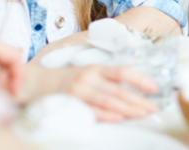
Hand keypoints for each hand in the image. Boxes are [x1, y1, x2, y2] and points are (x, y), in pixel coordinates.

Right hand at [20, 64, 158, 122]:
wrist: (34, 83)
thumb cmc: (66, 81)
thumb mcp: (88, 75)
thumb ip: (107, 82)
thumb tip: (133, 95)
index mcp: (96, 68)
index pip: (123, 71)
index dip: (140, 79)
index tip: (155, 88)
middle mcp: (88, 77)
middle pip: (119, 90)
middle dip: (139, 100)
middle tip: (154, 108)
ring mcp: (78, 90)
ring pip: (108, 100)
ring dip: (127, 108)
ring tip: (142, 114)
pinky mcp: (68, 103)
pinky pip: (90, 111)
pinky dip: (105, 115)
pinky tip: (118, 119)